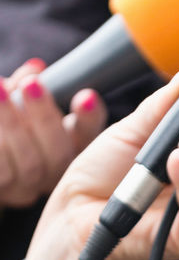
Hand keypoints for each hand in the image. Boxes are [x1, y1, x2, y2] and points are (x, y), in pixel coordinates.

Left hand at [0, 59, 107, 206]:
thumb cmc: (8, 125)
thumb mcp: (19, 102)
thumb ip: (31, 85)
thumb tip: (35, 69)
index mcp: (70, 146)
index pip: (88, 133)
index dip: (89, 117)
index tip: (86, 96)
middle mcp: (56, 172)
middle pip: (60, 153)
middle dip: (45, 116)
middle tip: (30, 84)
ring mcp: (30, 186)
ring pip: (30, 162)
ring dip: (12, 122)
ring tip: (0, 88)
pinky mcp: (6, 190)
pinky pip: (3, 169)